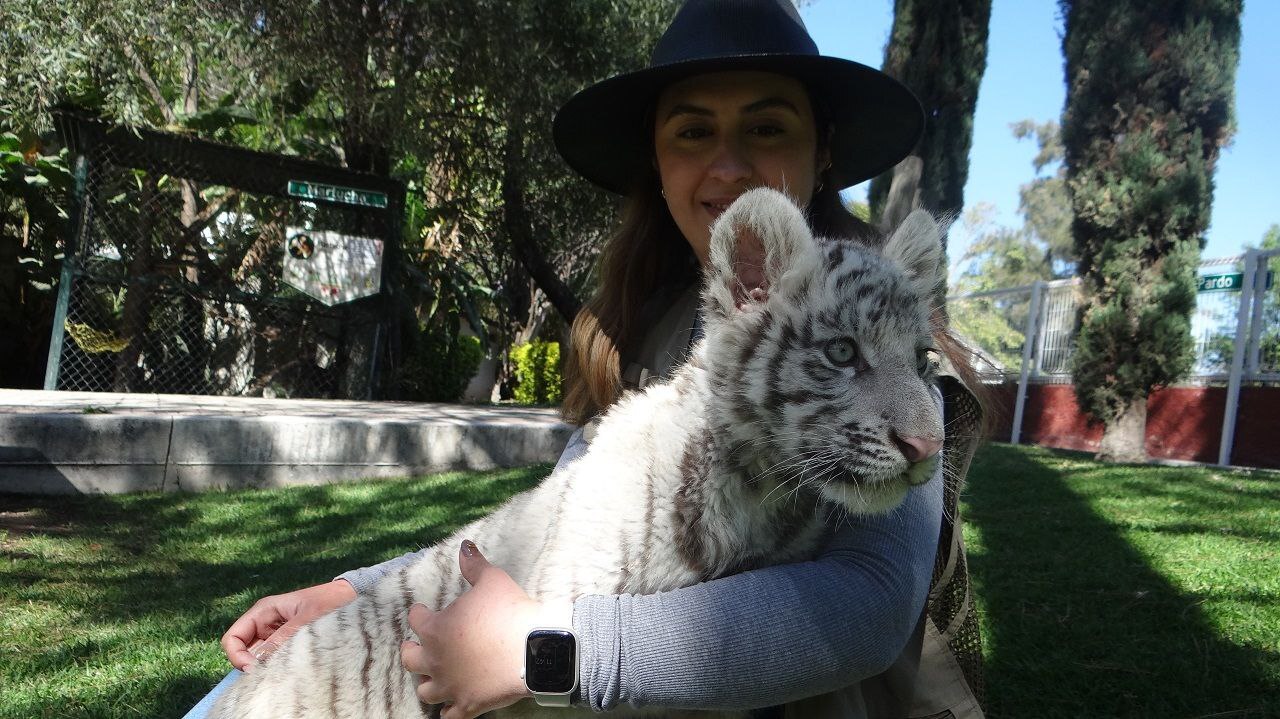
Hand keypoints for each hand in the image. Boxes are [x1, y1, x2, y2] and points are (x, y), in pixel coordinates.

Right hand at [221, 579, 356, 670]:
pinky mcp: (286, 642)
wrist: (351, 597)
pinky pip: (272, 658)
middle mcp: (265, 622)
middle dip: (250, 664)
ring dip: (264, 666)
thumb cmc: (330, 601)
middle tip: (268, 673)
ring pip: (256, 657)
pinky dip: (275, 665)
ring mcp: (274, 633)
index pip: (233, 637)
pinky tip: (289, 666)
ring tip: (282, 668)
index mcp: (264, 610)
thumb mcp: (307, 619)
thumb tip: (259, 660)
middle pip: (242, 650)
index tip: (254, 669)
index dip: (237, 656)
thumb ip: (283, 637)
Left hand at [401, 540, 571, 718]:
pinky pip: (449, 716)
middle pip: (411, 660)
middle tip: (416, 647)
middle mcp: (436, 660)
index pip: (416, 620)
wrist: (534, 648)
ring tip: (433, 678)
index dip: (419, 613)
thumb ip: (474, 565)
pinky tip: (450, 708)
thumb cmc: (510, 612)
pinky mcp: (467, 704)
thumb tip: (465, 545)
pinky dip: (448, 712)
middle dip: (412, 652)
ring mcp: (450, 686)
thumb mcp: (492, 581)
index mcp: (436, 630)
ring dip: (428, 683)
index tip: (423, 610)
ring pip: (426, 691)